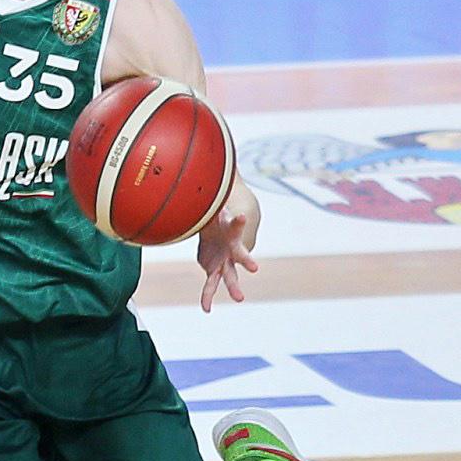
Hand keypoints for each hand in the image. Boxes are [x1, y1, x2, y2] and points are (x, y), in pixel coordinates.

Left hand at [196, 185, 259, 312]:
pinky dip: (207, 296)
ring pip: (230, 275)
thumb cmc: (217, 211)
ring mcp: (225, 260)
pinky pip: (211, 284)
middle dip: (247, 260)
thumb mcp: (213, 196)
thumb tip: (207, 151)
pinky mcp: (215, 269)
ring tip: (240, 298)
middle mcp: (233, 246)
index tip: (241, 215)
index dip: (239, 219)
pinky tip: (206, 309)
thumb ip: (209, 180)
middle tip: (254, 267)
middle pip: (241, 253)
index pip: (237, 222)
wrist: (220, 229)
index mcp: (232, 229)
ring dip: (234, 286)